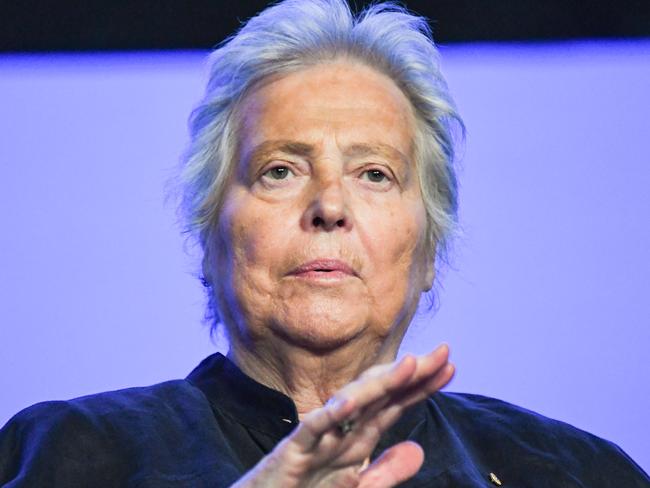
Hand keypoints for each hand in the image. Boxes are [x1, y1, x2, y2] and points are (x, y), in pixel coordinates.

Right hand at [231, 344, 454, 487]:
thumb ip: (386, 472)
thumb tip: (418, 449)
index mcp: (358, 438)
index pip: (395, 406)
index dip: (422, 387)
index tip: (451, 367)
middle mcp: (342, 430)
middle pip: (381, 396)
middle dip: (412, 374)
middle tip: (444, 351)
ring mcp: (318, 437)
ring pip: (351, 404)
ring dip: (380, 385)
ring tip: (411, 365)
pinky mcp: (293, 450)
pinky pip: (312, 429)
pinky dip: (330, 415)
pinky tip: (350, 403)